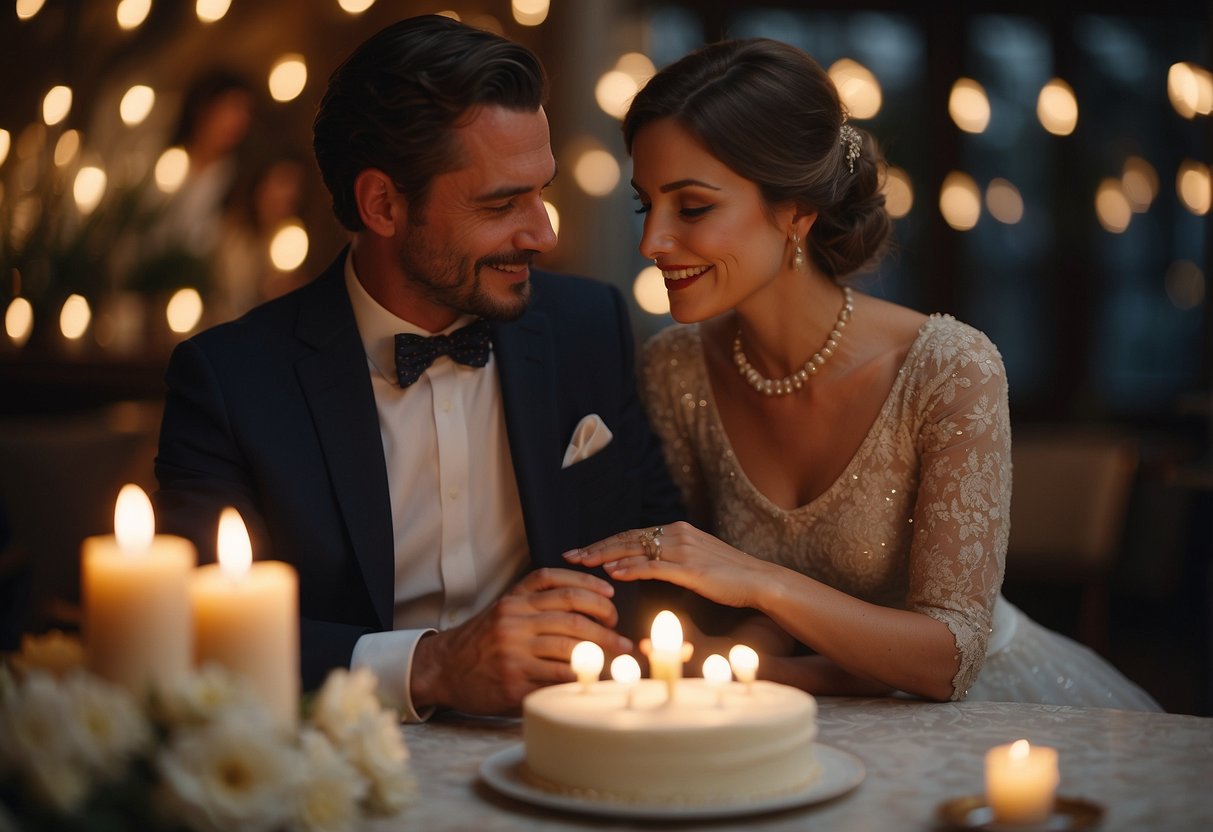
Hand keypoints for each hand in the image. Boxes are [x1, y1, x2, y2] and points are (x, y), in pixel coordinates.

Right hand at [410, 567, 631, 714]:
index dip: (591, 588)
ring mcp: (514, 651)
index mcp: (515, 600)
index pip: (559, 585)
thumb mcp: (505, 609)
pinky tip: (598, 678)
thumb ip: (537, 602)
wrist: (444, 668)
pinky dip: (583, 678)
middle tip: (624, 637)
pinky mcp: (514, 681)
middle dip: (607, 626)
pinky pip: (558, 677)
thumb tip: (588, 601)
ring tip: (621, 659)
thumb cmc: (482, 639)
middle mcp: (514, 621)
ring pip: (571, 648)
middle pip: (573, 616)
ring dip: (603, 654)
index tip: (612, 598)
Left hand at [563, 521, 776, 609]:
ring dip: (605, 556)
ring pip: (635, 549)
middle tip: (570, 555)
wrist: (759, 580)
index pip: (632, 534)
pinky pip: (653, 566)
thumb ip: (673, 559)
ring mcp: (683, 549)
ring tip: (582, 563)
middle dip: (596, 547)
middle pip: (627, 538)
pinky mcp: (690, 568)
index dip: (605, 542)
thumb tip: (647, 565)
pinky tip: (612, 574)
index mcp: (677, 530)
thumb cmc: (729, 575)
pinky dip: (630, 569)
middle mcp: (677, 533)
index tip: (582, 550)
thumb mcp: (698, 560)